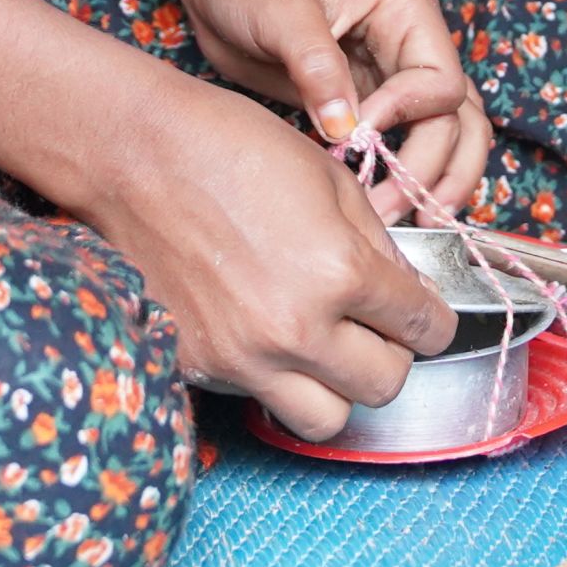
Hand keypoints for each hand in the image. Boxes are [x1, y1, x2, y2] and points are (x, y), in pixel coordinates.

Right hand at [68, 70, 458, 440]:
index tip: (425, 313)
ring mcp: (243, 357)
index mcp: (339, 272)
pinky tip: (268, 334)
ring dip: (338, 387)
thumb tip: (405, 292)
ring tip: (326, 345)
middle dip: (392, 354)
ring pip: (327, 419)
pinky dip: (277, 378)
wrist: (132, 156)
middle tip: (375, 324)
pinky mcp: (200, 367)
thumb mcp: (330, 179)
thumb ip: (378, 246)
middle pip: (384, 386)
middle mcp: (295, 329)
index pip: (423, 328)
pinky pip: (262, 400)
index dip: (433, 319)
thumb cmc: (230, 147)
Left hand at [168, 0, 490, 222]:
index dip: (405, 117)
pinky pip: (408, 142)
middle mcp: (413, 42)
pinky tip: (381, 207)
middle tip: (390, 213)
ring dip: (434, 181)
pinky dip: (406, 177)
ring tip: (408, 224)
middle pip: (458, 118)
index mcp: (405, 9)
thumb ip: (318, 69)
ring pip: (449, 135)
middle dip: (429, 169)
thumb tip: (348, 132)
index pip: (441, 82)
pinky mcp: (370, 100)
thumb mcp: (281, 14)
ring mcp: (395, 74)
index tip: (354, 138)